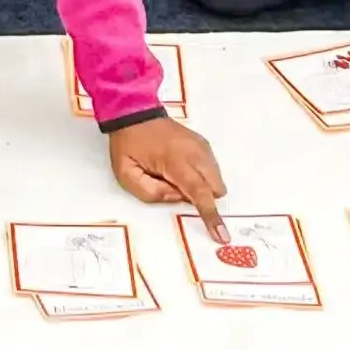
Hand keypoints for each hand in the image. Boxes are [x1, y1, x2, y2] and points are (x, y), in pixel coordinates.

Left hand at [109, 117, 227, 240]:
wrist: (132, 112)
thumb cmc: (128, 144)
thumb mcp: (127, 174)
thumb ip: (152, 193)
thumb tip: (178, 197)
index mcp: (175, 160)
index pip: (199, 192)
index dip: (211, 215)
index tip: (222, 236)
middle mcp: (194, 151)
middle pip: (215, 187)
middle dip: (203, 197)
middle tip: (174, 187)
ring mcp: (200, 145)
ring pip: (216, 178)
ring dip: (202, 186)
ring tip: (174, 175)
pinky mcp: (202, 143)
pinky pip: (212, 168)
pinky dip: (202, 175)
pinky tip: (181, 168)